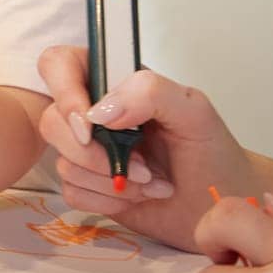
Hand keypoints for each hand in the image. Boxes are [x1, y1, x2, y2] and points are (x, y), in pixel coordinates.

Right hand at [36, 47, 261, 250]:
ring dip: (111, 180)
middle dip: (93, 153)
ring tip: (152, 182)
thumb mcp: (194, 111)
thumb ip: (149, 92)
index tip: (93, 125)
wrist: (220, 207)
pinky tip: (137, 197)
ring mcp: (88, 150)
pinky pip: (71, 191)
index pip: (59, 65)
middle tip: (140, 167)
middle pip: (53, 120)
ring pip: (63, 161)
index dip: (64, 92)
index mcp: (112, 81)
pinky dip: (106, 200)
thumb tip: (98, 113)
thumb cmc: (212, 152)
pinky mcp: (87, 185)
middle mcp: (93, 112)